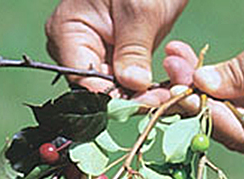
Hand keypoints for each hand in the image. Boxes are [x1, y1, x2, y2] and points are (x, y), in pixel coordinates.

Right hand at [45, 0, 187, 94]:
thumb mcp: (140, 10)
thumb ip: (133, 50)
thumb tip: (132, 88)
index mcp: (67, 32)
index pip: (84, 81)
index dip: (113, 98)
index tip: (145, 103)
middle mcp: (77, 47)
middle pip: (100, 90)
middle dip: (135, 97)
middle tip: (166, 99)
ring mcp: (97, 51)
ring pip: (119, 89)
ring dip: (148, 92)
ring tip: (175, 89)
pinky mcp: (119, 54)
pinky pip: (131, 79)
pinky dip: (152, 83)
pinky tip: (173, 82)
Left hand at [163, 2, 243, 152]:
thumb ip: (237, 73)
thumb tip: (198, 87)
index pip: (240, 131)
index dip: (206, 114)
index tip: (180, 94)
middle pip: (224, 126)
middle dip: (192, 98)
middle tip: (167, 73)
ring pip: (219, 112)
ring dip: (193, 86)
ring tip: (173, 61)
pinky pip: (226, 100)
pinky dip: (206, 81)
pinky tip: (183, 63)